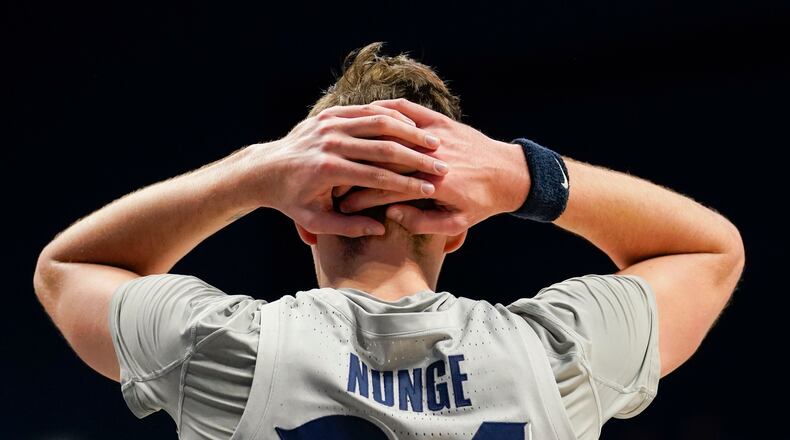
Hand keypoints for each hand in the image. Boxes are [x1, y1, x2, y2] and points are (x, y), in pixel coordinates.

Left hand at [245, 104, 449, 236]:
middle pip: (384, 146)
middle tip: (441, 166)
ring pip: (380, 122)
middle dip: (416, 157)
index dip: (406, 184)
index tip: (431, 190)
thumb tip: (380, 227)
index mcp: (327, 169)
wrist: (266, 168)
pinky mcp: (330, 114)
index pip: (377, 176)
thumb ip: (347, 227)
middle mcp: (330, 142)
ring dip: (410, 133)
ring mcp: (330, 123)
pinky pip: (369, 111)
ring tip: (434, 144)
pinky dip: (393, 118)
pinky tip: (412, 128)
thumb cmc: (292, 200)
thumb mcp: (314, 221)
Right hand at [336, 99, 529, 235]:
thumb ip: (422, 223)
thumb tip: (390, 215)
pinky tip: (366, 118)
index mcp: (435, 187)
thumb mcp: (455, 224)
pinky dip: (385, 111)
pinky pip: (407, 110)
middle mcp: (433, 158)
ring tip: (344, 148)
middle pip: (383, 162)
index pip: (386, 190)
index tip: (342, 204)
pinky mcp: (440, 121)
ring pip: (391, 134)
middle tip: (334, 179)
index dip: (360, 198)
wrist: (510, 173)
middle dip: (356, 171)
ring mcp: (437, 135)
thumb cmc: (482, 203)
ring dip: (365, 140)